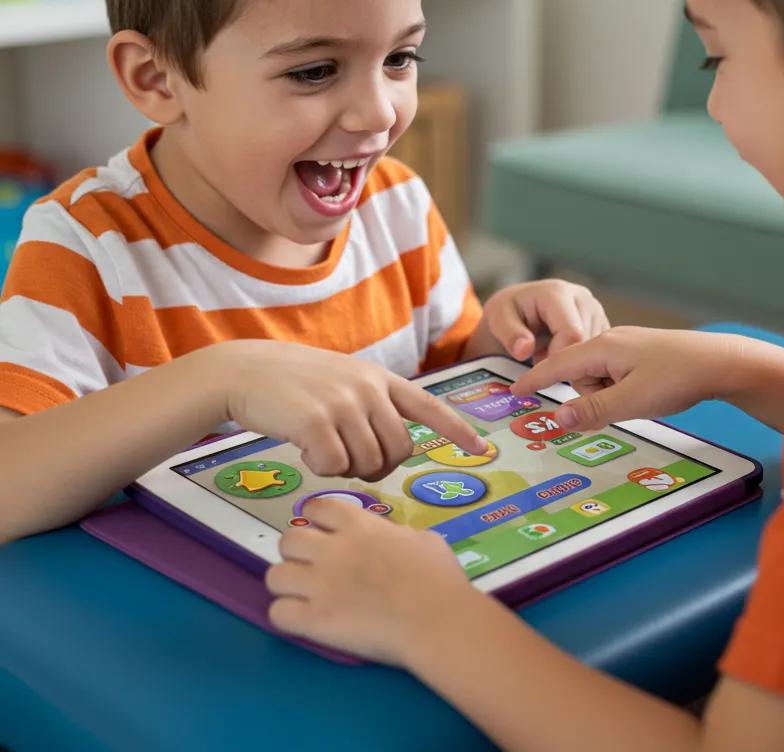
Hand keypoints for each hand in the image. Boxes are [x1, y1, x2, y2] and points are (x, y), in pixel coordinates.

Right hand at [219, 339, 487, 480]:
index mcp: (379, 378)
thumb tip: (392, 448)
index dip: (457, 430)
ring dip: (347, 468)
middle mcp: (369, 388)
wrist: (246, 371)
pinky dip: (320, 468)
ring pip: (368, 463)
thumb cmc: (294, 384)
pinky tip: (303, 448)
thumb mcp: (343, 380)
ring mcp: (344, 403)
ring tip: (322, 447)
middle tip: (349, 461)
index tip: (481, 449)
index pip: (429, 405)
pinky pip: (335, 468)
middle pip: (399, 450)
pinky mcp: (317, 421)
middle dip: (379, 467)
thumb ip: (371, 404)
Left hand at [266, 497, 474, 665]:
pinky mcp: (314, 620)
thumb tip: (392, 540)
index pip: (316, 507)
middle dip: (296, 553)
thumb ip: (396, 534)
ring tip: (304, 596)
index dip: (315, 520)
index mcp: (359, 524)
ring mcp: (319, 584)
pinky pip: (277, 613)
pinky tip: (305, 620)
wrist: (436, 620)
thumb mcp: (422, 539)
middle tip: (313, 567)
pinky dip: (288, 616)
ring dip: (288, 584)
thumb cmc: (439, 578)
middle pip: (287, 540)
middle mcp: (332, 549)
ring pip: (274, 576)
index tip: (324, 532)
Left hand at [479, 279, 609, 362]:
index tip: (540, 371)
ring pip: (596, 350)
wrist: (519, 307)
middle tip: (540, 362)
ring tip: (547, 356)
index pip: (571, 333)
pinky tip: (562, 359)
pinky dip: (583, 363)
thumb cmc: (508, 312)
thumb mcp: (497, 319)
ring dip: (575, 363)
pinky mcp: (602, 324)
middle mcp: (582, 298)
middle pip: (586, 343)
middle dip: (566, 362)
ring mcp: (595, 310)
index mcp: (558, 293)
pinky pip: (600, 352)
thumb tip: (524, 350)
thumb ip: (509, 334)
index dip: (558, 358)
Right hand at [510, 327, 747, 430]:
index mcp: (602, 347)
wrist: (721, 362)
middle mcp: (610, 341)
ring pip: (599, 376)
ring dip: (608, 395)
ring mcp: (627, 345)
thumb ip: (592, 410)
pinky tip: (644, 395)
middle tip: (617, 407)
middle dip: (588, 396)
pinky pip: (615, 374)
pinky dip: (620, 389)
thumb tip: (557, 417)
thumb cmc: (677, 378)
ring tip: (639, 401)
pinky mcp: (641, 353)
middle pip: (579, 373)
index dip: (534, 379)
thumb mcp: (632, 401)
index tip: (514, 390)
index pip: (556, 363)